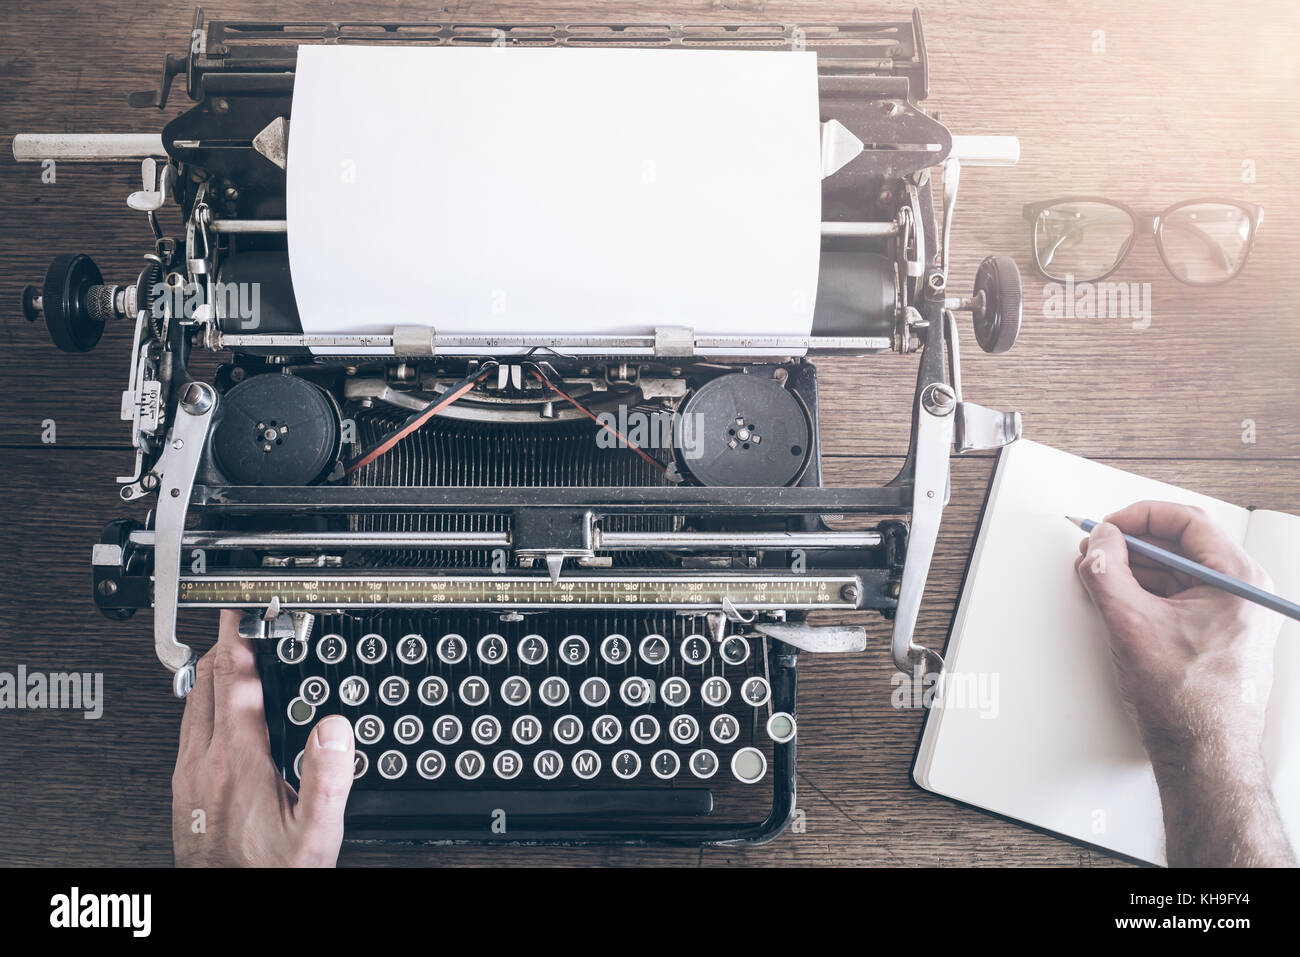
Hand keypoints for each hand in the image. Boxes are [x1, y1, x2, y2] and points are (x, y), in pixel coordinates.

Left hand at [171, 609, 354, 865]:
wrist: (233, 906)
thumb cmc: (271, 874)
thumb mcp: (315, 832)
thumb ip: (327, 778)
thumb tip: (334, 727)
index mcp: (238, 762)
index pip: (233, 680)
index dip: (239, 638)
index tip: (244, 610)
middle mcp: (204, 763)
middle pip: (206, 683)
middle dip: (224, 646)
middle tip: (239, 621)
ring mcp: (188, 777)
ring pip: (191, 705)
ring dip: (210, 673)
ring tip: (227, 653)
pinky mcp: (181, 791)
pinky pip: (187, 730)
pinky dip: (202, 704)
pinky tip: (214, 710)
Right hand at [1075, 500, 1292, 865]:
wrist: (1205, 755)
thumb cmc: (1187, 702)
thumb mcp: (1131, 624)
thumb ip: (1108, 571)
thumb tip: (1100, 542)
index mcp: (1239, 581)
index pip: (1186, 521)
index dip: (1137, 517)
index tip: (1107, 526)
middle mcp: (1246, 593)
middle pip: (1182, 544)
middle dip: (1133, 544)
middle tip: (1097, 550)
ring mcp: (1236, 614)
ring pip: (1179, 571)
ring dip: (1137, 569)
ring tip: (1101, 579)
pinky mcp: (1221, 633)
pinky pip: (1182, 596)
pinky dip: (1148, 593)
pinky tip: (1120, 602)